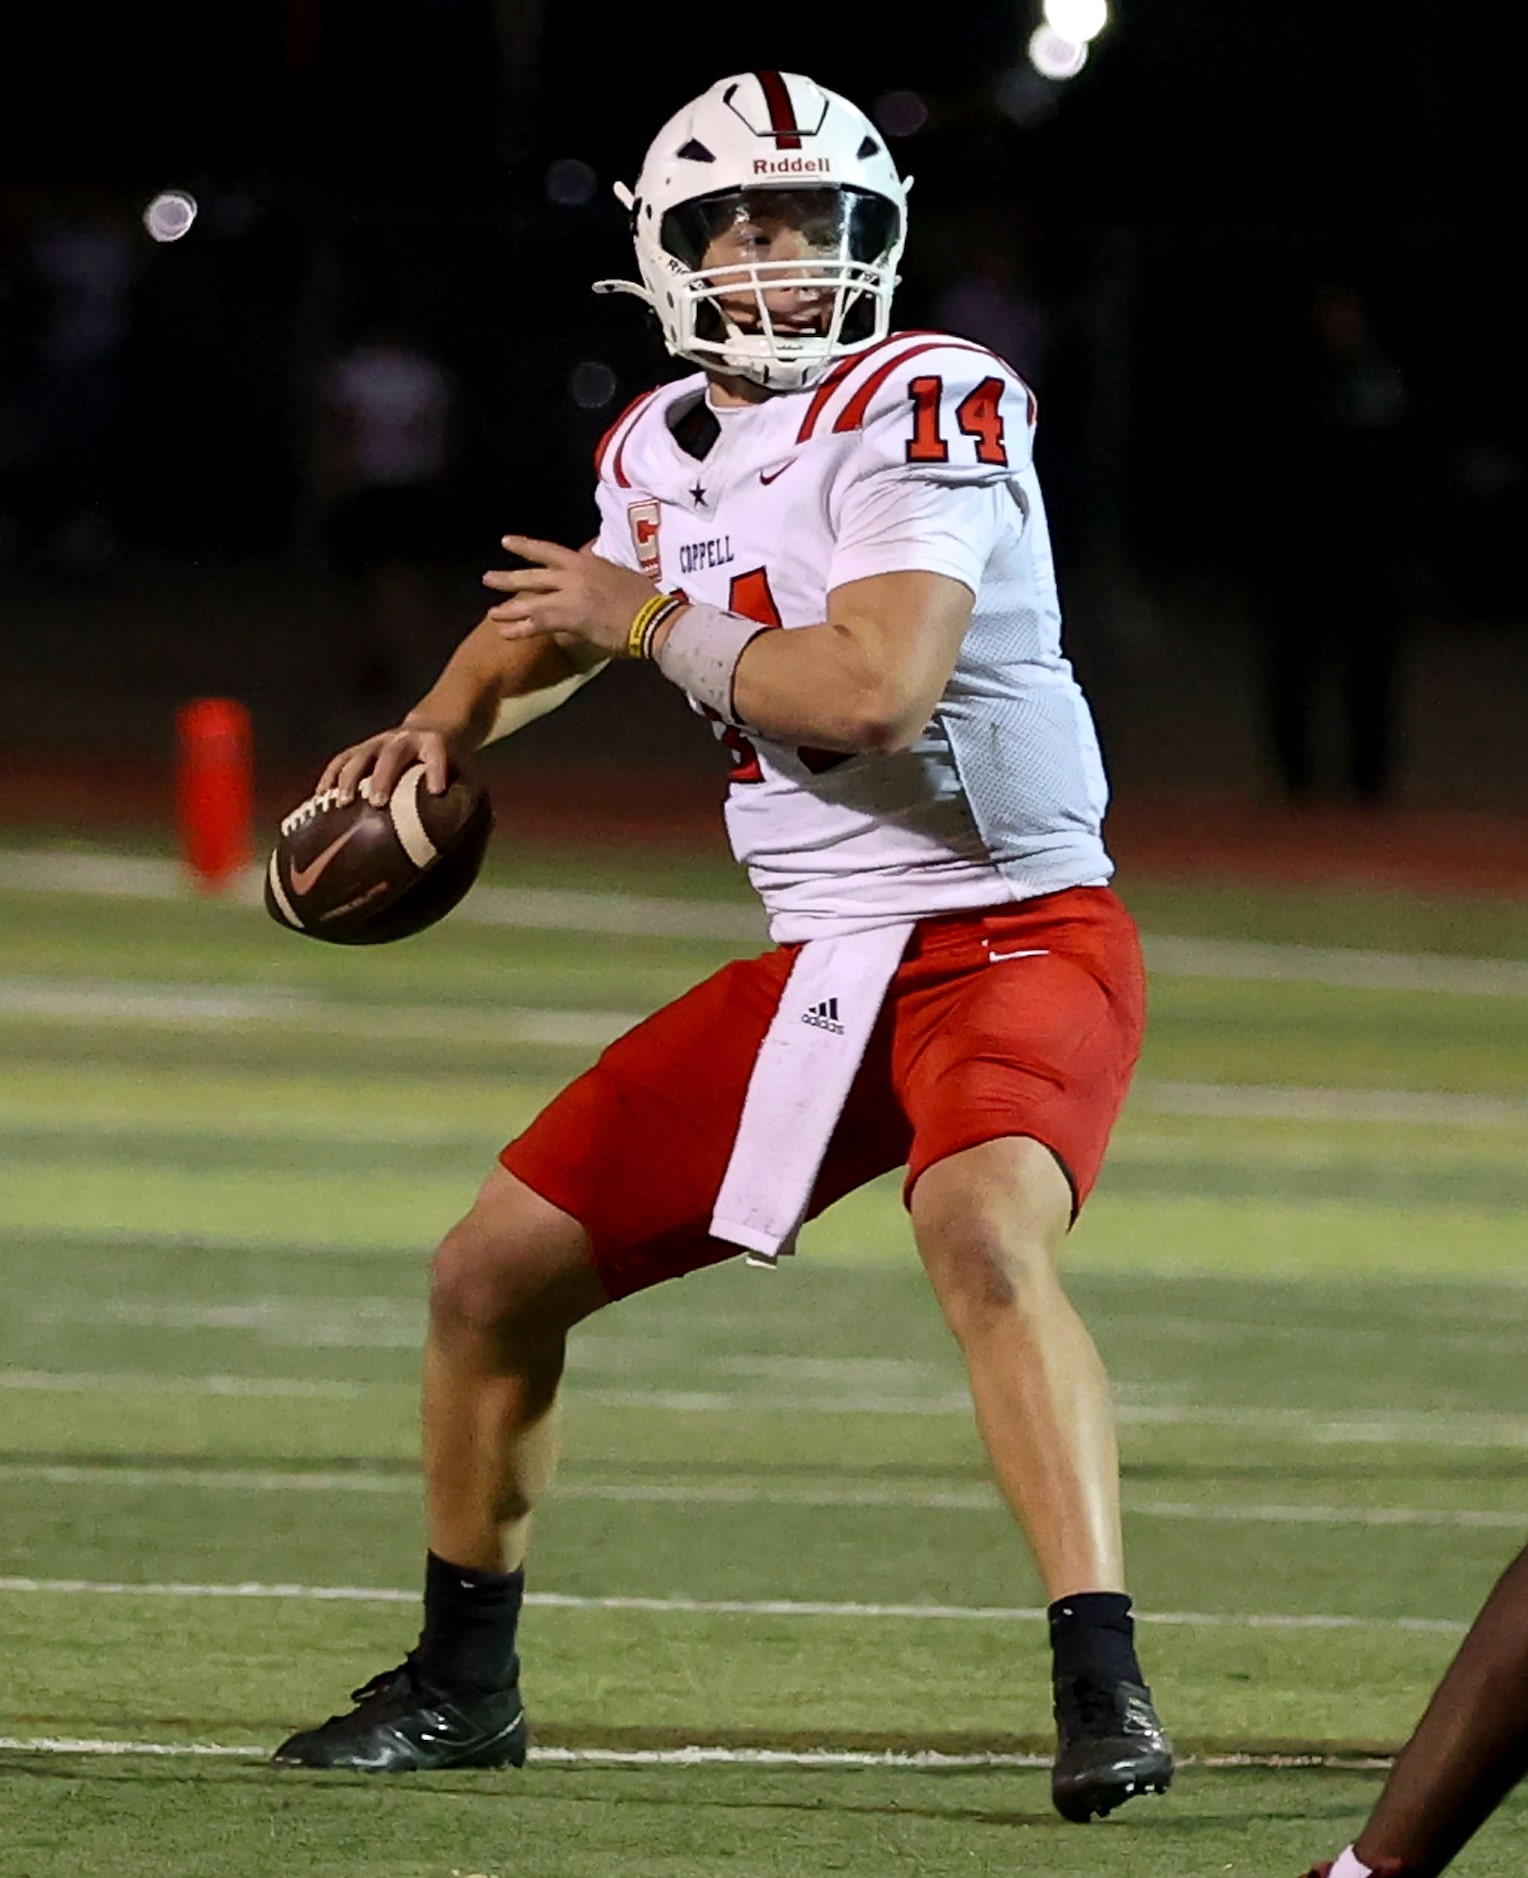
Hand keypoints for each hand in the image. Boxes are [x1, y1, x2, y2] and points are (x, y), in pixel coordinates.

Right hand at [316, 721, 455, 806]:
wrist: (434, 729)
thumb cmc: (451, 765)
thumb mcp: (465, 773)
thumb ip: (465, 799)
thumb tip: (466, 845)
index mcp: (435, 744)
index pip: (436, 753)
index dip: (436, 769)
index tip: (436, 790)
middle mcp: (405, 739)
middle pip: (392, 754)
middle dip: (383, 778)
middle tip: (377, 802)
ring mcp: (379, 742)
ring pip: (361, 755)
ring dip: (350, 778)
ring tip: (342, 803)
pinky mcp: (361, 749)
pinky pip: (341, 760)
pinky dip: (330, 778)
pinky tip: (320, 798)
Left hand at [483, 534, 658, 658]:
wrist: (652, 618)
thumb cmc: (643, 599)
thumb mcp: (620, 575)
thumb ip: (600, 573)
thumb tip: (595, 574)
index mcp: (586, 562)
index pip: (549, 550)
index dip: (526, 546)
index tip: (506, 542)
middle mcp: (573, 575)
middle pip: (533, 576)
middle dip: (508, 577)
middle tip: (488, 578)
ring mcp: (570, 596)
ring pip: (530, 600)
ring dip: (509, 608)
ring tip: (492, 613)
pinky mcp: (570, 618)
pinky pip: (538, 623)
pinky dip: (520, 629)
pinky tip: (506, 633)